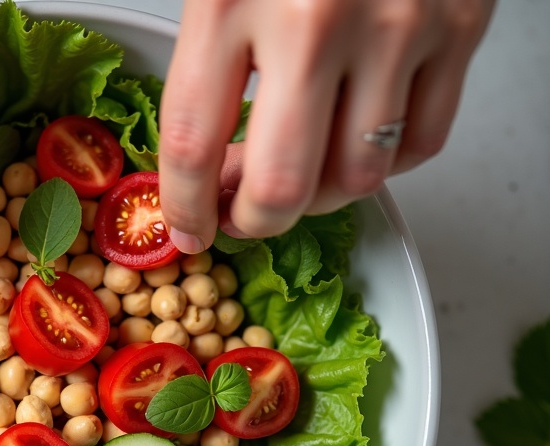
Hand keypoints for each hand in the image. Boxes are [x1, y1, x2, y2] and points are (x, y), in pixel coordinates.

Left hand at [158, 0, 494, 250]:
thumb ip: (200, 57)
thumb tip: (192, 160)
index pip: (192, 142)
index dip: (185, 206)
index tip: (188, 226)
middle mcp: (316, 19)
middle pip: (282, 184)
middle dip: (254, 222)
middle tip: (242, 217)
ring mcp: (397, 25)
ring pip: (357, 176)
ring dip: (318, 198)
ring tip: (297, 176)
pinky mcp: (458, 26)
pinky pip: (422, 143)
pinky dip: (384, 165)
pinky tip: (354, 146)